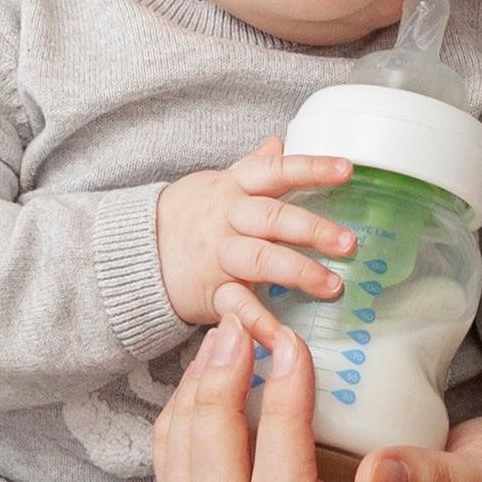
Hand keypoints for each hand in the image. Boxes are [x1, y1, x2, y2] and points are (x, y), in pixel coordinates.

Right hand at [154, 138, 354, 329]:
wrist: (133, 251)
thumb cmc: (187, 216)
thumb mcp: (216, 184)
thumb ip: (252, 167)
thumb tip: (280, 142)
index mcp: (234, 189)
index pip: (275, 172)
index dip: (311, 168)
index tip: (346, 169)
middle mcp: (228, 220)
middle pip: (272, 218)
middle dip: (311, 229)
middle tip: (348, 242)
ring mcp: (220, 257)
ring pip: (260, 260)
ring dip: (298, 272)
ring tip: (331, 286)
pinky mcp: (211, 292)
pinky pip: (238, 307)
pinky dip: (260, 324)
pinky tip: (285, 339)